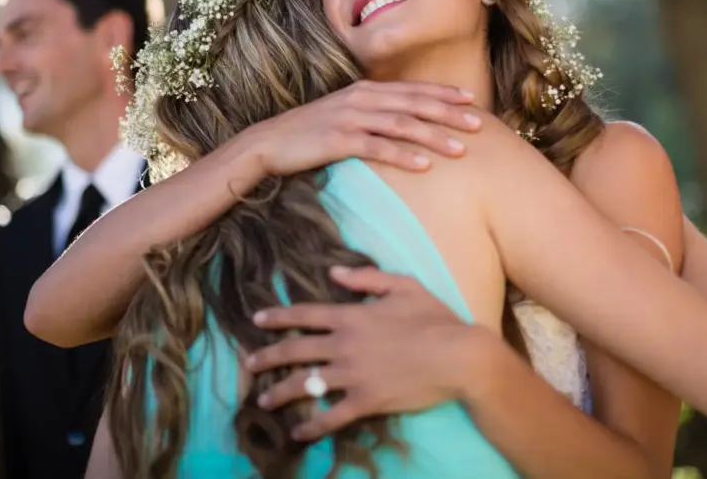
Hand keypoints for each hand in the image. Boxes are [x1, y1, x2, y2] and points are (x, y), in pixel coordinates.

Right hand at [245, 80, 482, 175]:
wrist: (268, 143)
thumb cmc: (309, 133)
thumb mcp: (345, 116)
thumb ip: (373, 115)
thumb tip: (403, 124)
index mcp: (366, 90)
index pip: (413, 90)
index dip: (444, 94)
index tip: (472, 101)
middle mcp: (362, 99)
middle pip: (414, 105)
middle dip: (449, 114)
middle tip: (479, 124)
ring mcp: (350, 118)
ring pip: (401, 125)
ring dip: (433, 136)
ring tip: (461, 149)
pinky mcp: (338, 140)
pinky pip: (377, 147)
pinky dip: (403, 155)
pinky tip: (424, 165)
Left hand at [245, 266, 477, 440]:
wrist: (459, 356)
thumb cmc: (435, 318)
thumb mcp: (403, 286)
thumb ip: (366, 278)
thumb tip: (334, 273)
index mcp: (351, 316)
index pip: (305, 315)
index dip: (278, 317)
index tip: (257, 320)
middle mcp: (344, 345)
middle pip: (295, 350)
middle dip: (267, 356)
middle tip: (247, 362)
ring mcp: (353, 375)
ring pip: (306, 384)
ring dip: (280, 392)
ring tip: (262, 400)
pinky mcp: (366, 401)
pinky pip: (332, 416)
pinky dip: (312, 425)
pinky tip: (298, 433)